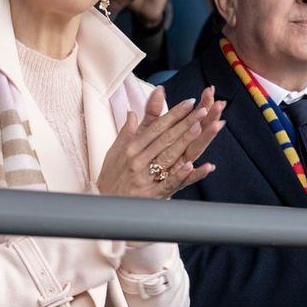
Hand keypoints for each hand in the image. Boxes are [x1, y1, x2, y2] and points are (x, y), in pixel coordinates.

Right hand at [96, 85, 222, 198]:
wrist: (104, 203)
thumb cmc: (111, 176)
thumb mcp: (115, 150)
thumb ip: (127, 130)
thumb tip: (132, 111)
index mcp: (131, 148)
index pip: (157, 127)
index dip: (173, 114)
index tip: (189, 103)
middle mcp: (138, 160)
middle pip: (165, 138)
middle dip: (185, 123)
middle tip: (202, 110)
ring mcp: (145, 177)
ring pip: (169, 156)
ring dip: (185, 141)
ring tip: (200, 127)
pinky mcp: (152, 194)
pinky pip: (168, 183)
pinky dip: (180, 175)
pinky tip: (191, 166)